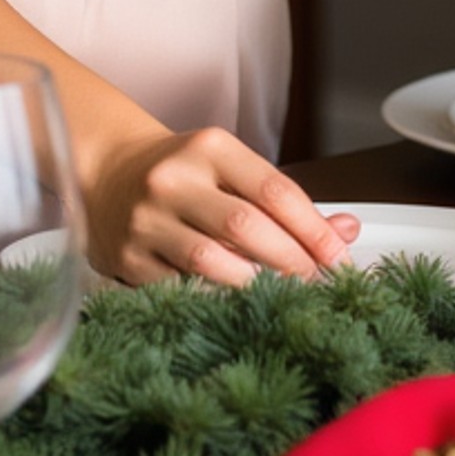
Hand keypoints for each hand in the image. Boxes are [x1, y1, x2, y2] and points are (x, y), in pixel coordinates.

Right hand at [83, 123, 361, 284]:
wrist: (107, 170)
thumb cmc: (184, 173)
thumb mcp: (232, 169)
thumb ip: (286, 202)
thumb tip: (347, 231)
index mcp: (210, 147)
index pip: (274, 190)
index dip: (314, 230)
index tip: (340, 259)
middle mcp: (174, 178)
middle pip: (246, 226)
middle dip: (292, 262)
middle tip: (318, 285)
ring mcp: (147, 220)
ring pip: (211, 263)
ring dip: (256, 287)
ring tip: (283, 299)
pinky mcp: (127, 258)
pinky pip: (179, 289)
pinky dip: (213, 302)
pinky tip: (236, 308)